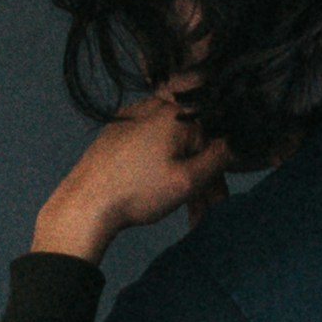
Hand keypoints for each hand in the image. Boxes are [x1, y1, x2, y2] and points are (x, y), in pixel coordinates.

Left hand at [32, 89, 217, 258]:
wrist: (84, 205)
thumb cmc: (137, 192)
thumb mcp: (188, 180)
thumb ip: (219, 158)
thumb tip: (237, 142)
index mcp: (174, 113)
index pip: (214, 134)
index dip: (221, 168)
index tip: (219, 197)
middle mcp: (153, 108)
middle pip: (191, 141)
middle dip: (202, 178)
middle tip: (205, 212)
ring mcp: (130, 120)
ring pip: (171, 146)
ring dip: (183, 177)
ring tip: (186, 213)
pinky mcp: (115, 134)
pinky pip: (150, 145)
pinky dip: (162, 167)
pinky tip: (160, 192)